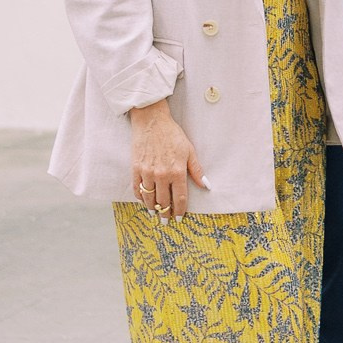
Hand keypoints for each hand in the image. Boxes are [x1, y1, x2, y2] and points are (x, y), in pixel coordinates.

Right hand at [128, 100, 206, 217]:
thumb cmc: (172, 135)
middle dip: (165, 213)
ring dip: (152, 208)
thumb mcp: (189, 151)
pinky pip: (137, 189)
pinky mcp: (135, 169)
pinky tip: (144, 200)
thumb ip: (196, 170)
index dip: (180, 210)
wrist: (152, 122)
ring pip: (149, 198)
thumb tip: (206, 185)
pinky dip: (140, 197)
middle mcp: (161, 175)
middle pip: (163, 201)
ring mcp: (147, 173)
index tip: (179, 218)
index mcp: (177, 171)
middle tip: (166, 221)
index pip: (179, 197)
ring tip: (155, 213)